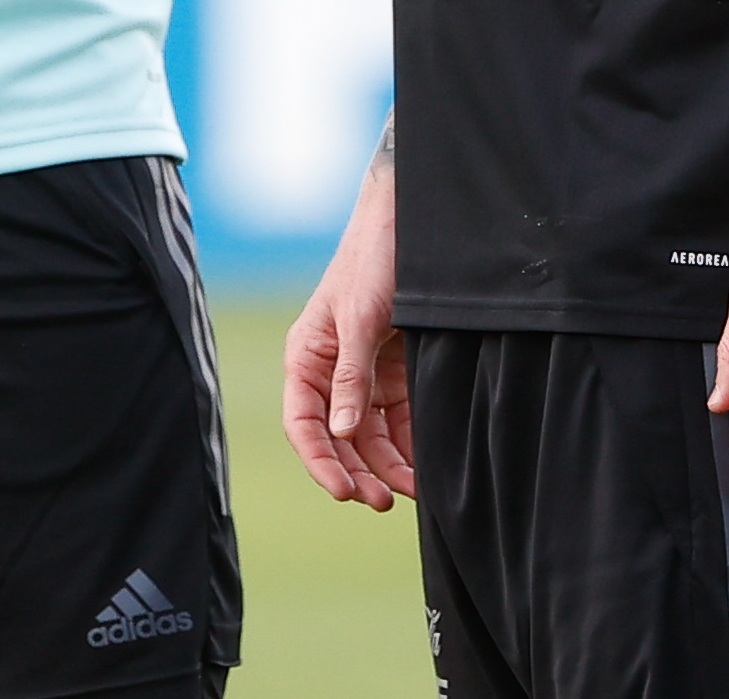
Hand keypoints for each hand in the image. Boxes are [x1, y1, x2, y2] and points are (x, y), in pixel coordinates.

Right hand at [282, 165, 412, 510]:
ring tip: (414, 491)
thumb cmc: (373, 261)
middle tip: (383, 502)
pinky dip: (410, 447)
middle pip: (338, 438)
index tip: (344, 491)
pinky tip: (425, 467)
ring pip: (371, 438)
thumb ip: (351, 376)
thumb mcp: (360, 317)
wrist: (412, 225)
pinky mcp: (397, 375)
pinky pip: (399, 422)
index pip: (303, 423)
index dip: (320, 461)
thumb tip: (344, 432)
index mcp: (307, 357)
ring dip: (387, 467)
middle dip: (359, 471)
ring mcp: (365, 375)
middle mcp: (332, 372)